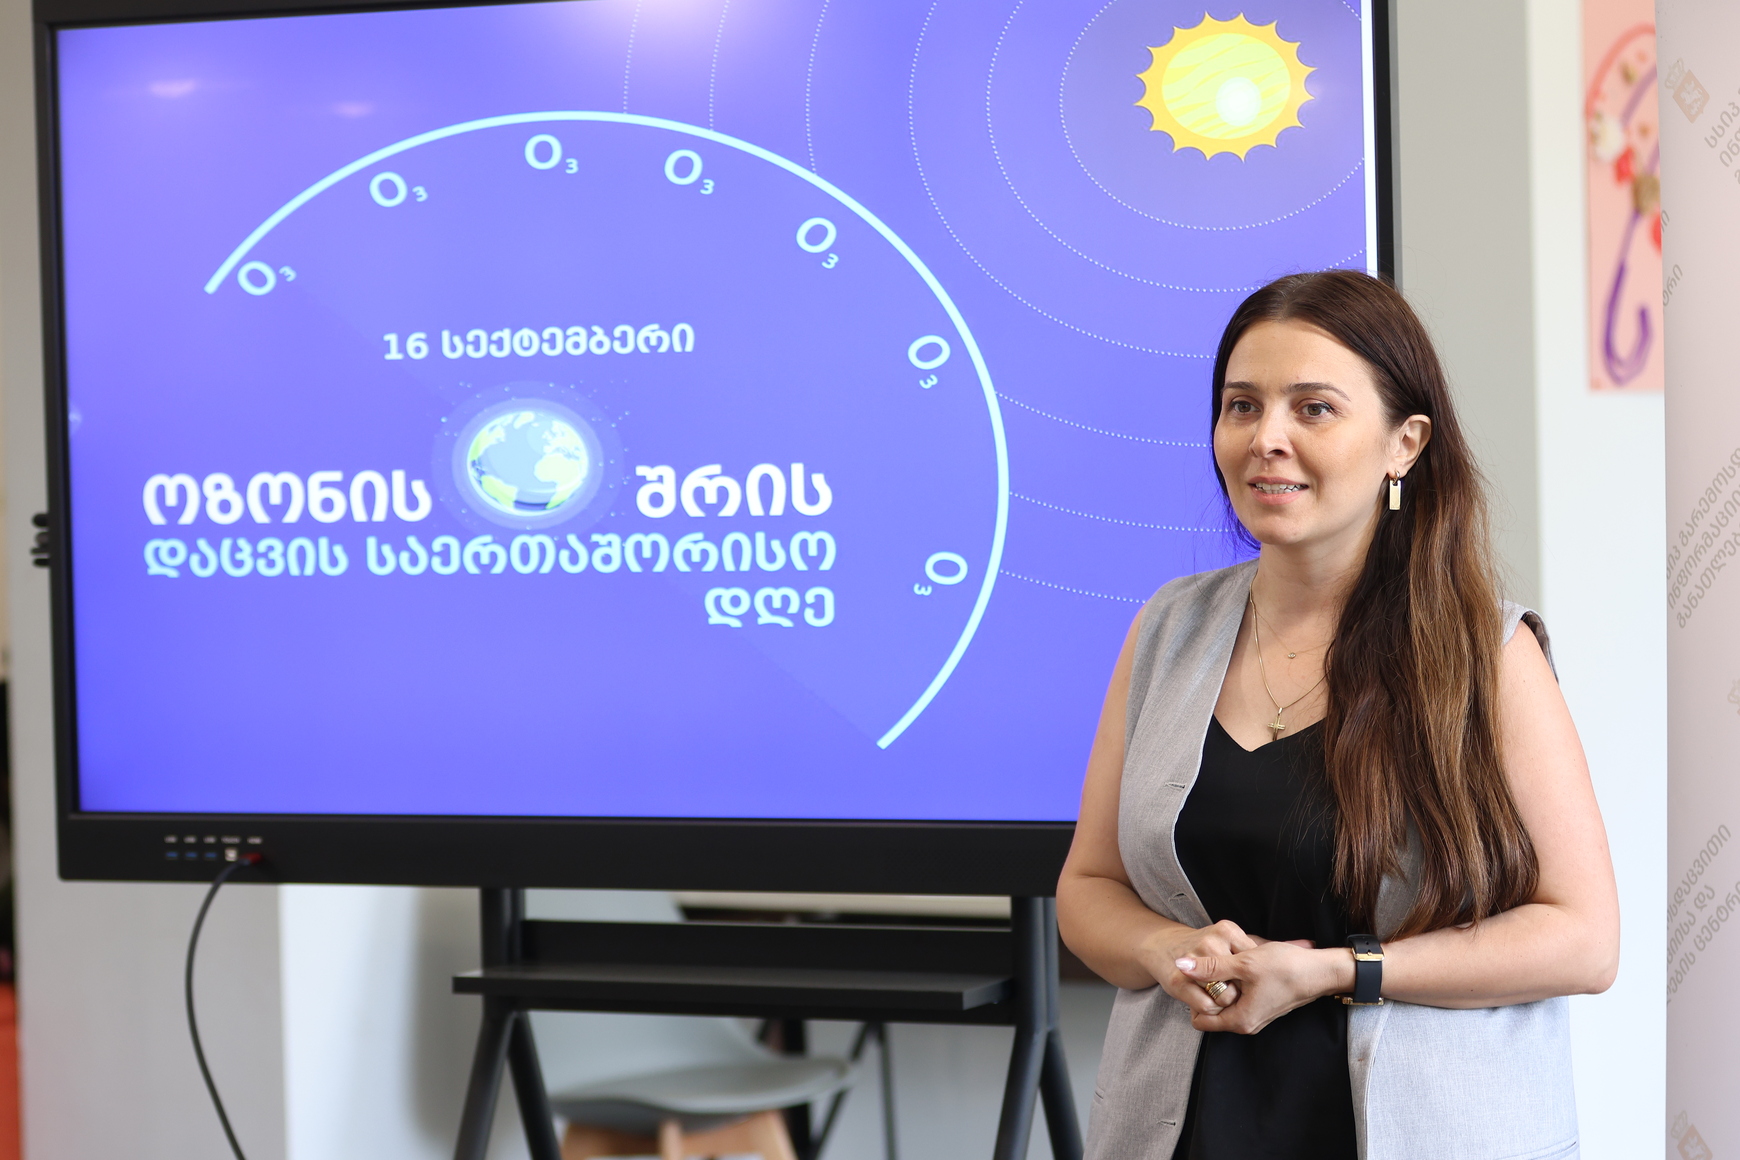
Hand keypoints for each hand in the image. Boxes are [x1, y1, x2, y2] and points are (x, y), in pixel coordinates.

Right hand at [1134, 919, 1258, 1017]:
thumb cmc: (1202, 948)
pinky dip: (1209, 1009)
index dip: (1251, 977)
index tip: (1244, 979)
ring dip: (1224, 1002)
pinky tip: (1204, 999)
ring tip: (1215, 992)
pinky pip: (1208, 1007)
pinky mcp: (1178, 981)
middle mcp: (1210, 942)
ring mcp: (1192, 960)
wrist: (1160, 945)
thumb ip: (1254, 947)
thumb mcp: (1228, 939)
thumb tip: (1297, 948)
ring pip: (1225, 997)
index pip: (1254, 962)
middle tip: (1230, 987)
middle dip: (1239, 991)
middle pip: (1241, 982)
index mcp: (1227, 930)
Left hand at [1174, 941, 1354, 1033]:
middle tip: (1212, 966)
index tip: (1199, 976)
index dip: (1194, 998)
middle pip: (1210, 1013)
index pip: (1199, 1020)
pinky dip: (1234, 984)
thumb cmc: (1286, 968)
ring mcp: (1255, 1015)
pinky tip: (1240, 966)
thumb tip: (1180, 965)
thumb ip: (1211, 967)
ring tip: (1228, 964)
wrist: (1321, 971)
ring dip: (1221, 985)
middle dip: (1207, 990)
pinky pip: (1237, 999)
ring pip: (1224, 1003)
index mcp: (1240, 1020)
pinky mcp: (1262, 1005)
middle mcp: (1247, 1023)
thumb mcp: (1244, 963)